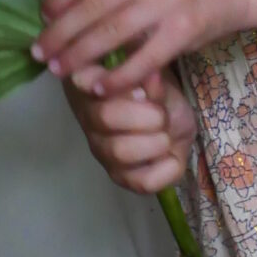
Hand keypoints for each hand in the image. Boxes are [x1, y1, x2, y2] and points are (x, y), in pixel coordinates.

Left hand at [33, 0, 243, 97]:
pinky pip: (143, 59)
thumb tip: (61, 4)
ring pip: (111, 34)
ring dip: (81, 56)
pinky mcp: (182, 31)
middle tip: (41, 54)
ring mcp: (165, 3)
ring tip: (60, 71)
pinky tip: (101, 87)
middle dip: (61, 34)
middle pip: (91, 7)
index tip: (44, 16)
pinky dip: (119, 76)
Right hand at [63, 65, 197, 193]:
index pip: (84, 81)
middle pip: (105, 117)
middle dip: (145, 116)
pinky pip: (142, 182)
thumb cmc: (156, 92)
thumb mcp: (159, 80)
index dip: (112, 86)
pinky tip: (170, 156)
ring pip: (120, 152)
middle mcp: (89, 121)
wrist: (171, 121)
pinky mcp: (123, 177)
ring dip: (155, 142)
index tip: (139, 90)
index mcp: (91, 87)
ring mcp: (103, 151)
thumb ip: (152, 80)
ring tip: (166, 135)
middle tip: (162, 115)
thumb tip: (151, 75)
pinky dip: (166, 169)